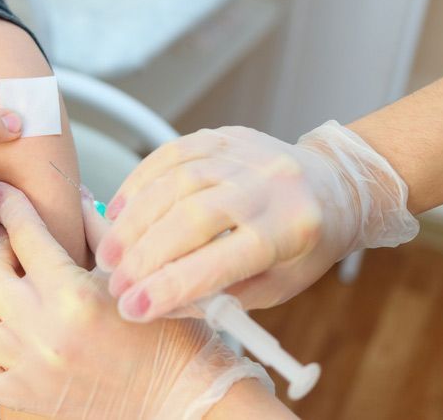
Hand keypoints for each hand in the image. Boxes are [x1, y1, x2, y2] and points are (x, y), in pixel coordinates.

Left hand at [0, 182, 271, 418]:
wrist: (177, 399)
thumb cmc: (167, 333)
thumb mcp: (133, 275)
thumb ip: (99, 231)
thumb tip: (75, 194)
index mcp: (74, 296)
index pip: (25, 235)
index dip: (9, 206)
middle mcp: (44, 333)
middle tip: (15, 250)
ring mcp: (30, 370)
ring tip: (15, 296)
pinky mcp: (25, 400)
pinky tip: (10, 335)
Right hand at [96, 122, 419, 320]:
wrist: (333, 186)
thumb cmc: (303, 247)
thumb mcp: (275, 286)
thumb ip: (219, 297)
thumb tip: (155, 304)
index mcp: (290, 229)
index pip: (223, 260)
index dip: (173, 284)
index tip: (133, 307)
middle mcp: (270, 184)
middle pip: (194, 216)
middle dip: (145, 253)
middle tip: (114, 281)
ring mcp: (246, 153)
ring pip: (176, 180)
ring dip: (135, 219)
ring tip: (110, 251)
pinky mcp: (225, 135)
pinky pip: (172, 152)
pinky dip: (140, 181)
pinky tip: (120, 210)